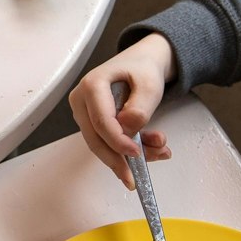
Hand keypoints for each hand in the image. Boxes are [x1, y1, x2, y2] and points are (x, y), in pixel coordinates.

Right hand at [67, 33, 175, 187]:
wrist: (141, 63)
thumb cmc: (143, 69)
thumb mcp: (150, 84)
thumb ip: (140, 106)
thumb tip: (128, 129)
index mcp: (92, 84)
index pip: (101, 121)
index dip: (118, 141)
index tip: (137, 153)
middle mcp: (82, 100)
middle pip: (95, 138)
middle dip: (117, 159)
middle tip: (134, 178)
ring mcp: (84, 112)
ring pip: (101, 144)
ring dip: (127, 156)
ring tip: (158, 153)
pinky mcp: (92, 122)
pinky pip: (106, 142)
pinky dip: (127, 150)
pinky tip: (150, 151)